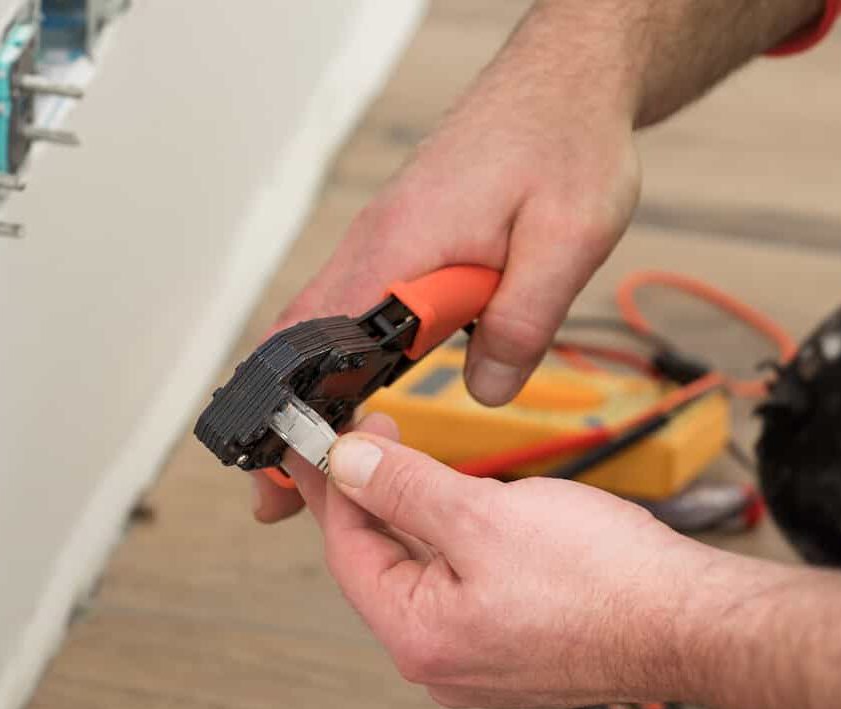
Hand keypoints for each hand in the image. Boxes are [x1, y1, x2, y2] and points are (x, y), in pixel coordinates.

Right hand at [253, 6, 641, 524]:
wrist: (567, 81)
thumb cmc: (566, 142)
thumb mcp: (569, 238)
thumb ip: (523, 322)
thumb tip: (485, 390)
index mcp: (399, 250)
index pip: (318, 346)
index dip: (299, 416)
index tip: (289, 474)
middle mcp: (372, 248)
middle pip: (296, 344)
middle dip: (280, 421)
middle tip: (272, 494)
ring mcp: (379, 247)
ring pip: (317, 330)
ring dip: (306, 396)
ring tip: (301, 461)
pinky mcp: (398, 248)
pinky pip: (349, 312)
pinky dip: (335, 363)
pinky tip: (348, 398)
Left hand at [291, 415, 715, 708]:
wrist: (693, 623)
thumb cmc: (606, 582)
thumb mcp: (484, 515)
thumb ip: (405, 488)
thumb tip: (349, 465)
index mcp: (417, 637)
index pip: (347, 552)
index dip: (334, 487)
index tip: (327, 441)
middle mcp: (438, 662)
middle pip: (381, 567)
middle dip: (373, 499)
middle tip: (371, 438)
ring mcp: (475, 663)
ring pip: (423, 577)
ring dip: (416, 519)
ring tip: (418, 464)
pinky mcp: (511, 651)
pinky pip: (460, 592)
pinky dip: (454, 547)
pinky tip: (464, 511)